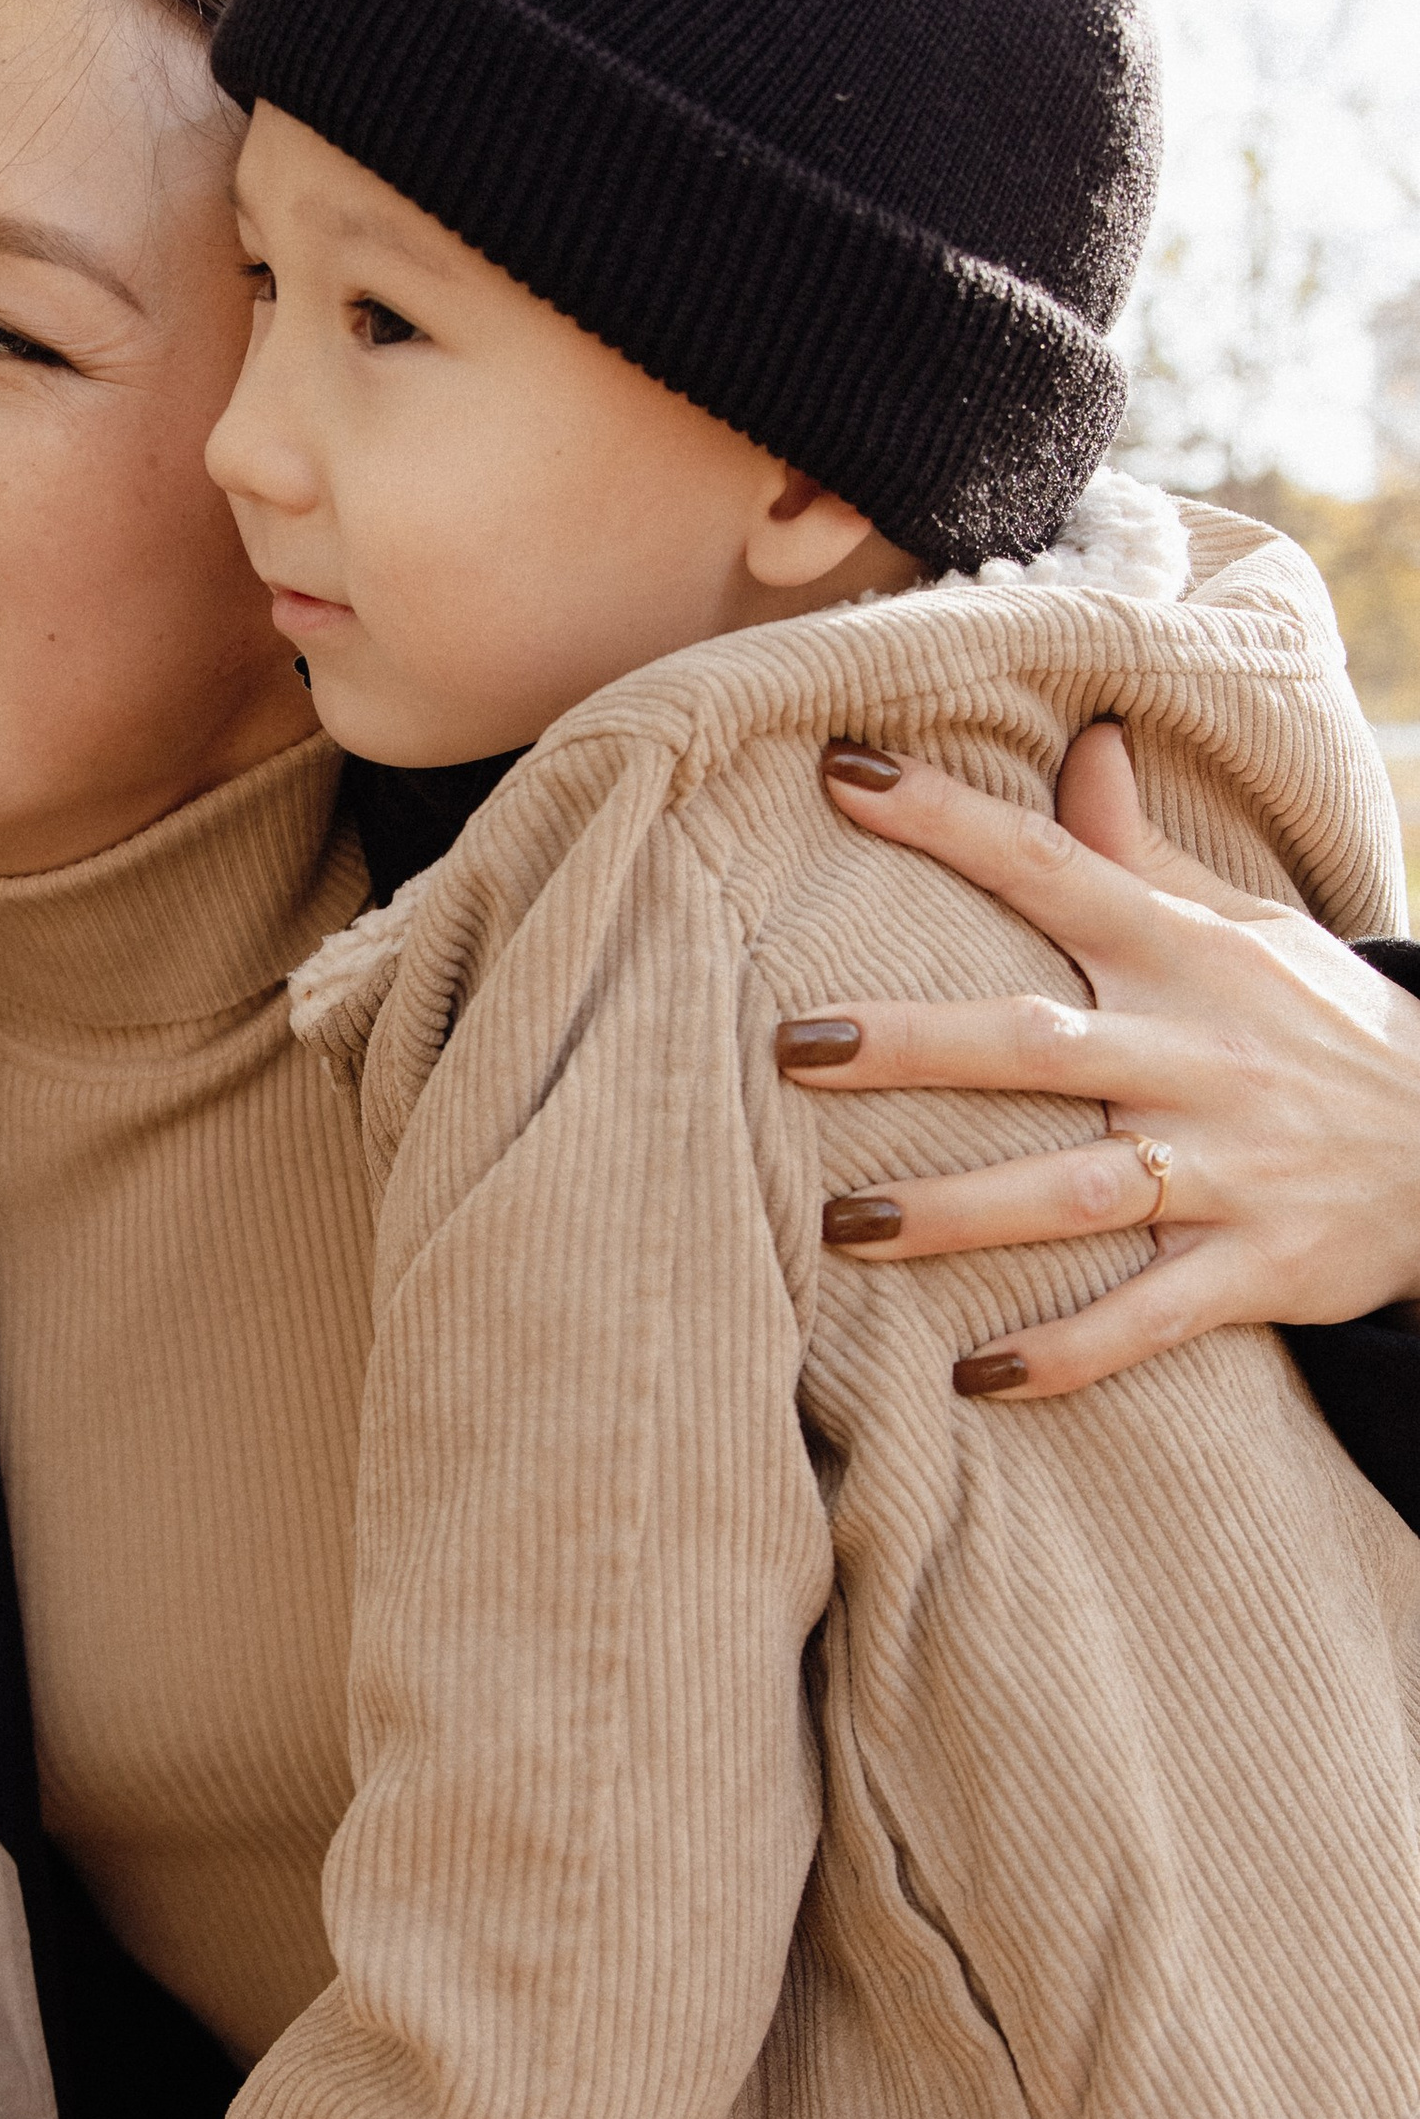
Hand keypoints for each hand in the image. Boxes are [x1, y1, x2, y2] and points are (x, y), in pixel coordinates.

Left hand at [778, 725, 1419, 1397]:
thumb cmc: (1324, 1028)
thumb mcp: (1249, 925)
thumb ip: (1143, 849)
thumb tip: (1080, 740)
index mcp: (1184, 956)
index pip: (1053, 867)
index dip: (949, 818)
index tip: (841, 773)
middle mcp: (1197, 1055)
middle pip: (1035, 1043)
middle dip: (912, 1046)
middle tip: (793, 1047)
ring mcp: (1228, 1167)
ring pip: (1075, 1191)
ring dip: (957, 1213)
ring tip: (840, 1227)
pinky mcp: (1258, 1267)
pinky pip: (1149, 1316)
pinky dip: (1067, 1352)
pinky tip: (975, 1378)